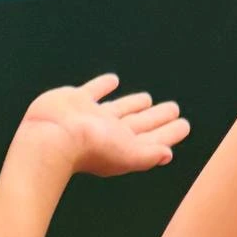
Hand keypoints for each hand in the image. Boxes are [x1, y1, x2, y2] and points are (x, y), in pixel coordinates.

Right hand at [14, 74, 190, 176]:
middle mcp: (110, 132)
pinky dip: (103, 85)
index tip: (184, 125)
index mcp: (124, 146)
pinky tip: (113, 80)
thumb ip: (148, 154)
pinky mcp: (76, 101)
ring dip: (134, 104)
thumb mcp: (126, 154)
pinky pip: (95, 90)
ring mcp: (92, 117)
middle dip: (157, 118)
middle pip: (140, 123)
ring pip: (120, 108)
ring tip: (147, 99)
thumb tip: (167, 155)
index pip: (154, 138)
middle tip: (174, 109)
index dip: (170, 133)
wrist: (51, 136)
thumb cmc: (89, 148)